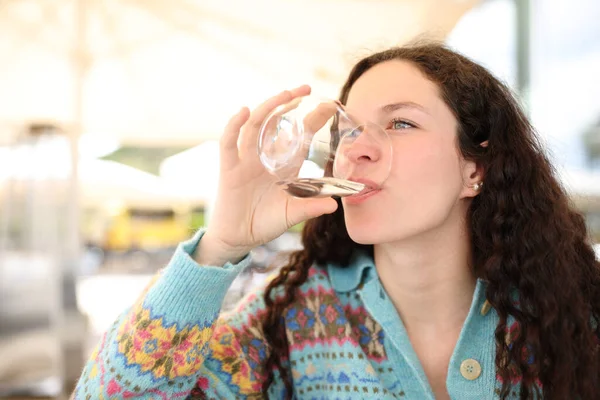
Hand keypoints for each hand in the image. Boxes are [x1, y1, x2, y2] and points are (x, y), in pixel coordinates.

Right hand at [196, 86, 338, 265]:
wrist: (238, 239)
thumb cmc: (264, 224)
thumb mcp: (292, 215)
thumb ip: (311, 207)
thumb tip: (334, 205)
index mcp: (284, 166)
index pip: (300, 136)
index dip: (314, 119)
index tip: (332, 105)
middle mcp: (265, 157)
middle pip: (277, 123)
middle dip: (290, 103)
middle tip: (307, 88)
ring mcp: (246, 160)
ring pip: (256, 126)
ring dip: (269, 107)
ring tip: (285, 94)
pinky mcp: (229, 168)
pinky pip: (229, 142)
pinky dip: (235, 125)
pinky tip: (245, 111)